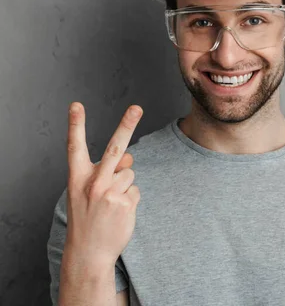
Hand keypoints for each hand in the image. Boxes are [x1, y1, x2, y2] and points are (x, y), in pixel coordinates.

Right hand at [63, 102, 142, 267]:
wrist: (88, 252)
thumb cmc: (88, 217)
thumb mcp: (87, 191)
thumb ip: (106, 170)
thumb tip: (129, 156)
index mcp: (78, 178)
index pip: (75, 147)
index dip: (76, 125)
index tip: (76, 105)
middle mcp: (93, 183)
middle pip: (115, 149)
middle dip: (126, 125)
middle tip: (136, 108)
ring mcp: (110, 193)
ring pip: (129, 173)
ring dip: (124, 184)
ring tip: (111, 203)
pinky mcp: (125, 203)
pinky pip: (135, 190)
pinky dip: (130, 198)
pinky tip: (119, 212)